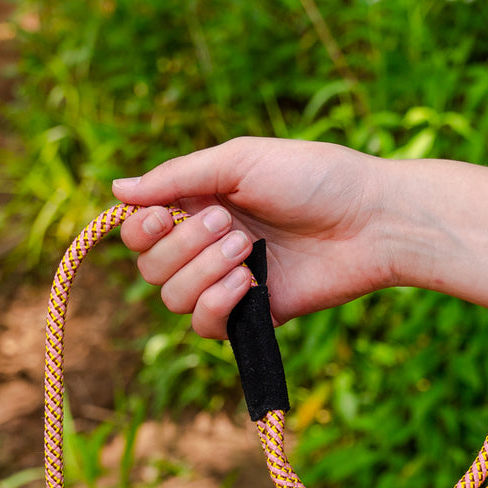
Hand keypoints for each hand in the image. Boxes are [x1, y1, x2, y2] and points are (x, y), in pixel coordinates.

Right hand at [114, 137, 393, 337]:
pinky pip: (206, 327)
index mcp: (199, 202)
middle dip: (182, 247)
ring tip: (247, 251)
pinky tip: (249, 283)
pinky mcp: (252, 315)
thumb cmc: (314, 179)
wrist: (370, 221)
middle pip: (151, 267)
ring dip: (202, 274)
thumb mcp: (241, 161)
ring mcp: (228, 282)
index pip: (141, 230)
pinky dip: (216, 305)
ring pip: (172, 298)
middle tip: (228, 225)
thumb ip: (177, 177)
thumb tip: (118, 190)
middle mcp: (207, 245)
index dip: (140, 229)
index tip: (161, 217)